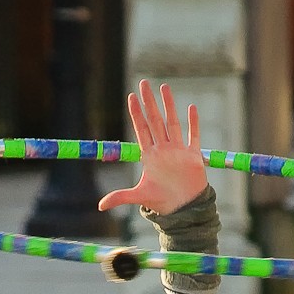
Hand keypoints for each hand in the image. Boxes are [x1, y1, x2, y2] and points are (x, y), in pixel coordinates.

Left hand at [98, 80, 207, 215]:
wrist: (183, 210)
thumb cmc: (162, 203)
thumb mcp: (139, 196)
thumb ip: (120, 197)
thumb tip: (99, 206)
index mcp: (150, 156)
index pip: (141, 129)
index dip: (136, 114)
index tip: (131, 97)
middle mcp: (163, 150)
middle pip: (155, 120)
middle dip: (149, 102)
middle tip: (143, 83)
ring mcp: (178, 151)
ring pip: (172, 122)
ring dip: (168, 105)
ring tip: (163, 87)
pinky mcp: (193, 156)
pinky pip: (193, 136)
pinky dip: (193, 123)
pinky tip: (192, 108)